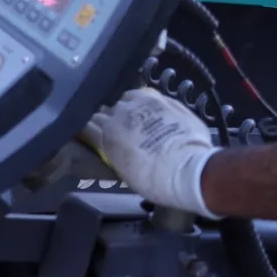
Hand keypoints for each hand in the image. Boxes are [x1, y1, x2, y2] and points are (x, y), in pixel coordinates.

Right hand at [83, 87, 217, 215]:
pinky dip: (149, 103)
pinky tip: (156, 112)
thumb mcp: (123, 171)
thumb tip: (113, 146)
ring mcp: (141, 103)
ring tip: (139, 116)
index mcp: (105, 133)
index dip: (92, 130)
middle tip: (122, 130)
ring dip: (129, 107)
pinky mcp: (163, 99)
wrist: (188, 170)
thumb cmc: (154, 180)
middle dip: (111, 118)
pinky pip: (149, 96)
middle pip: (106, 110)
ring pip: (126, 98)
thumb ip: (113, 152)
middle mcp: (118, 113)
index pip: (88, 125)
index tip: (96, 135)